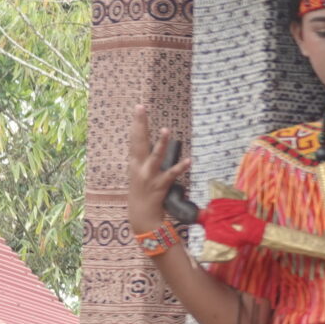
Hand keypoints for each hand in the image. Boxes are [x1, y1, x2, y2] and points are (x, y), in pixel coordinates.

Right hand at [125, 106, 192, 241]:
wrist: (141, 216)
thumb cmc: (142, 193)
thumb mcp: (140, 174)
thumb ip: (146, 160)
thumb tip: (155, 145)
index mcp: (135, 163)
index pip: (135, 139)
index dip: (137, 123)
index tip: (139, 107)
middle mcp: (139, 167)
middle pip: (139, 142)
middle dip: (140, 124)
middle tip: (141, 108)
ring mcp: (149, 176)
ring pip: (155, 156)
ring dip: (161, 143)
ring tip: (166, 130)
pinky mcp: (160, 186)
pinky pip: (172, 175)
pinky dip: (181, 167)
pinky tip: (189, 160)